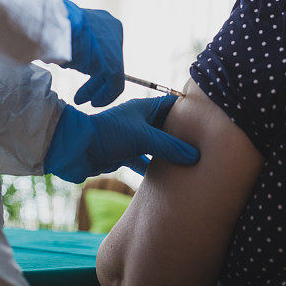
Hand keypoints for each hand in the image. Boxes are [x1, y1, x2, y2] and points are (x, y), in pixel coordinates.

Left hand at [44, 95, 199, 183]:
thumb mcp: (142, 137)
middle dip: (183, 137)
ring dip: (170, 155)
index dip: (189, 111)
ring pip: (158, 146)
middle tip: (206, 147)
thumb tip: (195, 156)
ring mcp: (133, 138)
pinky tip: (167, 180)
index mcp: (145, 108)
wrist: (76, 149)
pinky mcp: (125, 155)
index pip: (173, 105)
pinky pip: (145, 162)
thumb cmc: (108, 134)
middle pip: (167, 127)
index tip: (209, 120)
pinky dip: (154, 169)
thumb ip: (169, 146)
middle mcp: (140, 121)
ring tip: (191, 165)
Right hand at [61, 0, 123, 106]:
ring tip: (81, 99)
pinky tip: (94, 102)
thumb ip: (72, 42)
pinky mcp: (115, 64)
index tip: (81, 72)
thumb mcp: (64, 32)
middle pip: (107, 58)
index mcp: (103, 20)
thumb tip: (67, 55)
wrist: (56, 27)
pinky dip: (105, 96)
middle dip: (95, 77)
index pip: (103, 45)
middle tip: (82, 92)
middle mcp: (113, 30)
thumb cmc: (53, 27)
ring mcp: (115, 47)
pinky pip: (115, 85)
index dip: (92, 62)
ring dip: (95, 88)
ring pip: (110, 72)